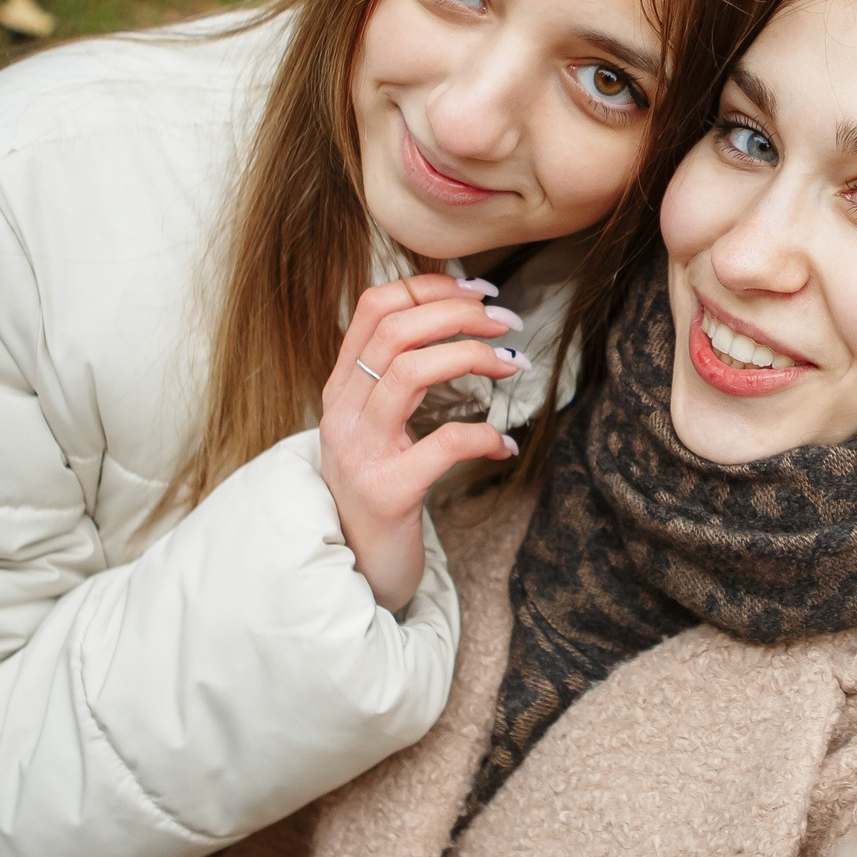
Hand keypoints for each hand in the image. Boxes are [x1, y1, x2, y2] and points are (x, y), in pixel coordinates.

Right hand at [319, 274, 526, 609]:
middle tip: (508, 321)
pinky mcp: (388, 492)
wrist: (360, 570)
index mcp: (341, 388)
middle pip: (396, 330)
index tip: (479, 291)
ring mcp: (360, 452)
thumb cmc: (382, 491)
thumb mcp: (379, 428)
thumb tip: (458, 324)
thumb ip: (399, 380)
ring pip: (411, 371)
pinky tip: (506, 445)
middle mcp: (342, 412)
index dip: (430, 287)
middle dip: (460, 314)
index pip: (374, 307)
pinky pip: (444, 444)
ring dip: (473, 355)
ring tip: (514, 364)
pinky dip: (485, 436)